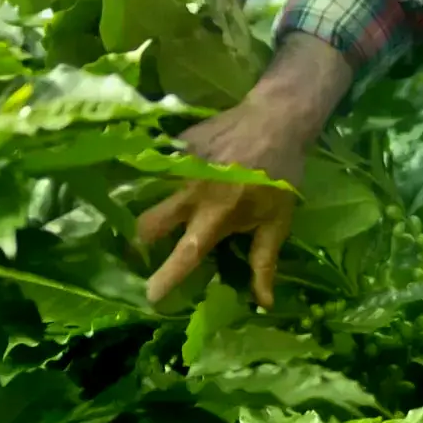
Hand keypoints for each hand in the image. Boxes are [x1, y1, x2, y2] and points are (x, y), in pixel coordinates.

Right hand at [137, 101, 309, 307]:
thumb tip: (264, 304)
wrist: (277, 118)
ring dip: (150, 206)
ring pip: (149, 192)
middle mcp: (192, 193)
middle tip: (146, 247)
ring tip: (158, 210)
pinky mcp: (178, 143)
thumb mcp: (278, 221)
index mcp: (216, 216)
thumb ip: (264, 263)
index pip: (185, 254)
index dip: (165, 278)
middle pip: (149, 222)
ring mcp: (181, 165)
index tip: (150, 296)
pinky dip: (164, 176)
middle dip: (141, 240)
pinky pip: (161, 165)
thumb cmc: (281, 174)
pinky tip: (176, 175)